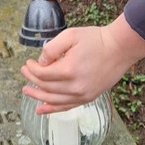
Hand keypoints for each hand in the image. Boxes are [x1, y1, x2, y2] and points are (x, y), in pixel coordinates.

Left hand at [21, 15, 144, 111]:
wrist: (120, 48)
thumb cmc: (96, 39)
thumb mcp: (70, 35)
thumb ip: (52, 48)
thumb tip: (41, 62)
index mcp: (68, 70)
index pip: (42, 74)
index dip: (31, 69)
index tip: (28, 63)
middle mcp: (75, 86)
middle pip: (46, 88)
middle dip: (32, 80)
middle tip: (24, 73)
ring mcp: (82, 95)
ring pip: (54, 100)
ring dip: (38, 97)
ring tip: (27, 91)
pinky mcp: (89, 98)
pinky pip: (66, 106)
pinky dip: (53, 109)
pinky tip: (42, 109)